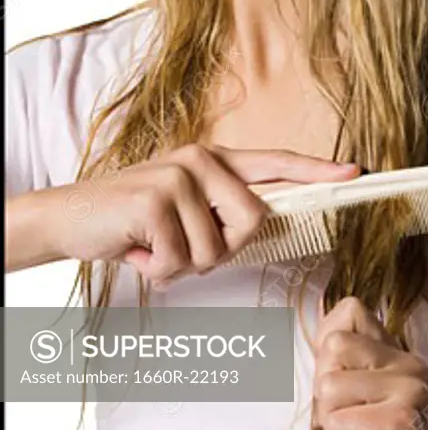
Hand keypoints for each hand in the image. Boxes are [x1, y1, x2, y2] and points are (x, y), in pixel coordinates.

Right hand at [44, 146, 359, 288]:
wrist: (71, 218)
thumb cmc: (134, 220)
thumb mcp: (183, 206)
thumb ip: (221, 208)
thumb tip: (264, 224)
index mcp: (214, 160)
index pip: (276, 162)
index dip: (317, 170)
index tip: (354, 173)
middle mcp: (202, 159)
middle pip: (256, 220)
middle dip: (223, 249)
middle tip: (184, 246)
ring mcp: (179, 176)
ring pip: (217, 249)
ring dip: (185, 265)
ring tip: (155, 246)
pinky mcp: (156, 200)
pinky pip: (183, 260)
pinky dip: (160, 270)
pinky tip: (138, 250)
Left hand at [312, 296, 427, 429]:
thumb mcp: (335, 397)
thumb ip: (334, 355)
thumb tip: (321, 308)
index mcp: (394, 352)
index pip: (350, 309)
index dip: (327, 347)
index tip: (337, 388)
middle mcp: (410, 362)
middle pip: (334, 344)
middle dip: (324, 389)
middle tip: (348, 421)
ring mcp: (413, 387)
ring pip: (331, 382)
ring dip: (331, 420)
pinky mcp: (406, 416)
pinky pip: (340, 418)